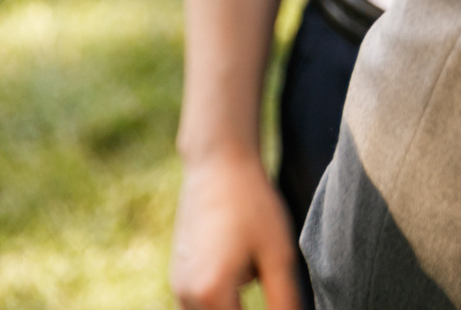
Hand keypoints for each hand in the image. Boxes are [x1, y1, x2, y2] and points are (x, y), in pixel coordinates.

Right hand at [170, 144, 300, 309]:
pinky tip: (241, 258)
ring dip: (232, 305)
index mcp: (211, 293)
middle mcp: (185, 295)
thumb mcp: (278, 253)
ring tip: (252, 262)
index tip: (278, 302)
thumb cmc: (253, 205)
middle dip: (244, 308)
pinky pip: (200, 300)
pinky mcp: (178, 273)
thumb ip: (283, 298)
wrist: (217, 165)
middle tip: (262, 272)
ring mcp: (177, 284)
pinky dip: (222, 295)